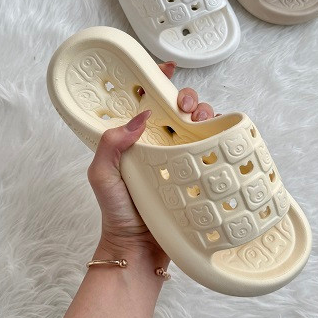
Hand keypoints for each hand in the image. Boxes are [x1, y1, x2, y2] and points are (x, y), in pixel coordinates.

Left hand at [87, 62, 215, 262]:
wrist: (138, 247)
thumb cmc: (117, 212)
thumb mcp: (101, 175)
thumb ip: (110, 144)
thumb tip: (140, 117)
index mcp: (135, 141)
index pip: (146, 104)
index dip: (156, 83)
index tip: (166, 69)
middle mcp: (159, 146)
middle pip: (177, 110)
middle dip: (185, 97)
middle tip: (184, 106)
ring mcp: (179, 159)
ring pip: (197, 126)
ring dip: (203, 113)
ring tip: (200, 119)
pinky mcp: (195, 173)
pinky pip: (210, 150)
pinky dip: (216, 138)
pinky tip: (216, 136)